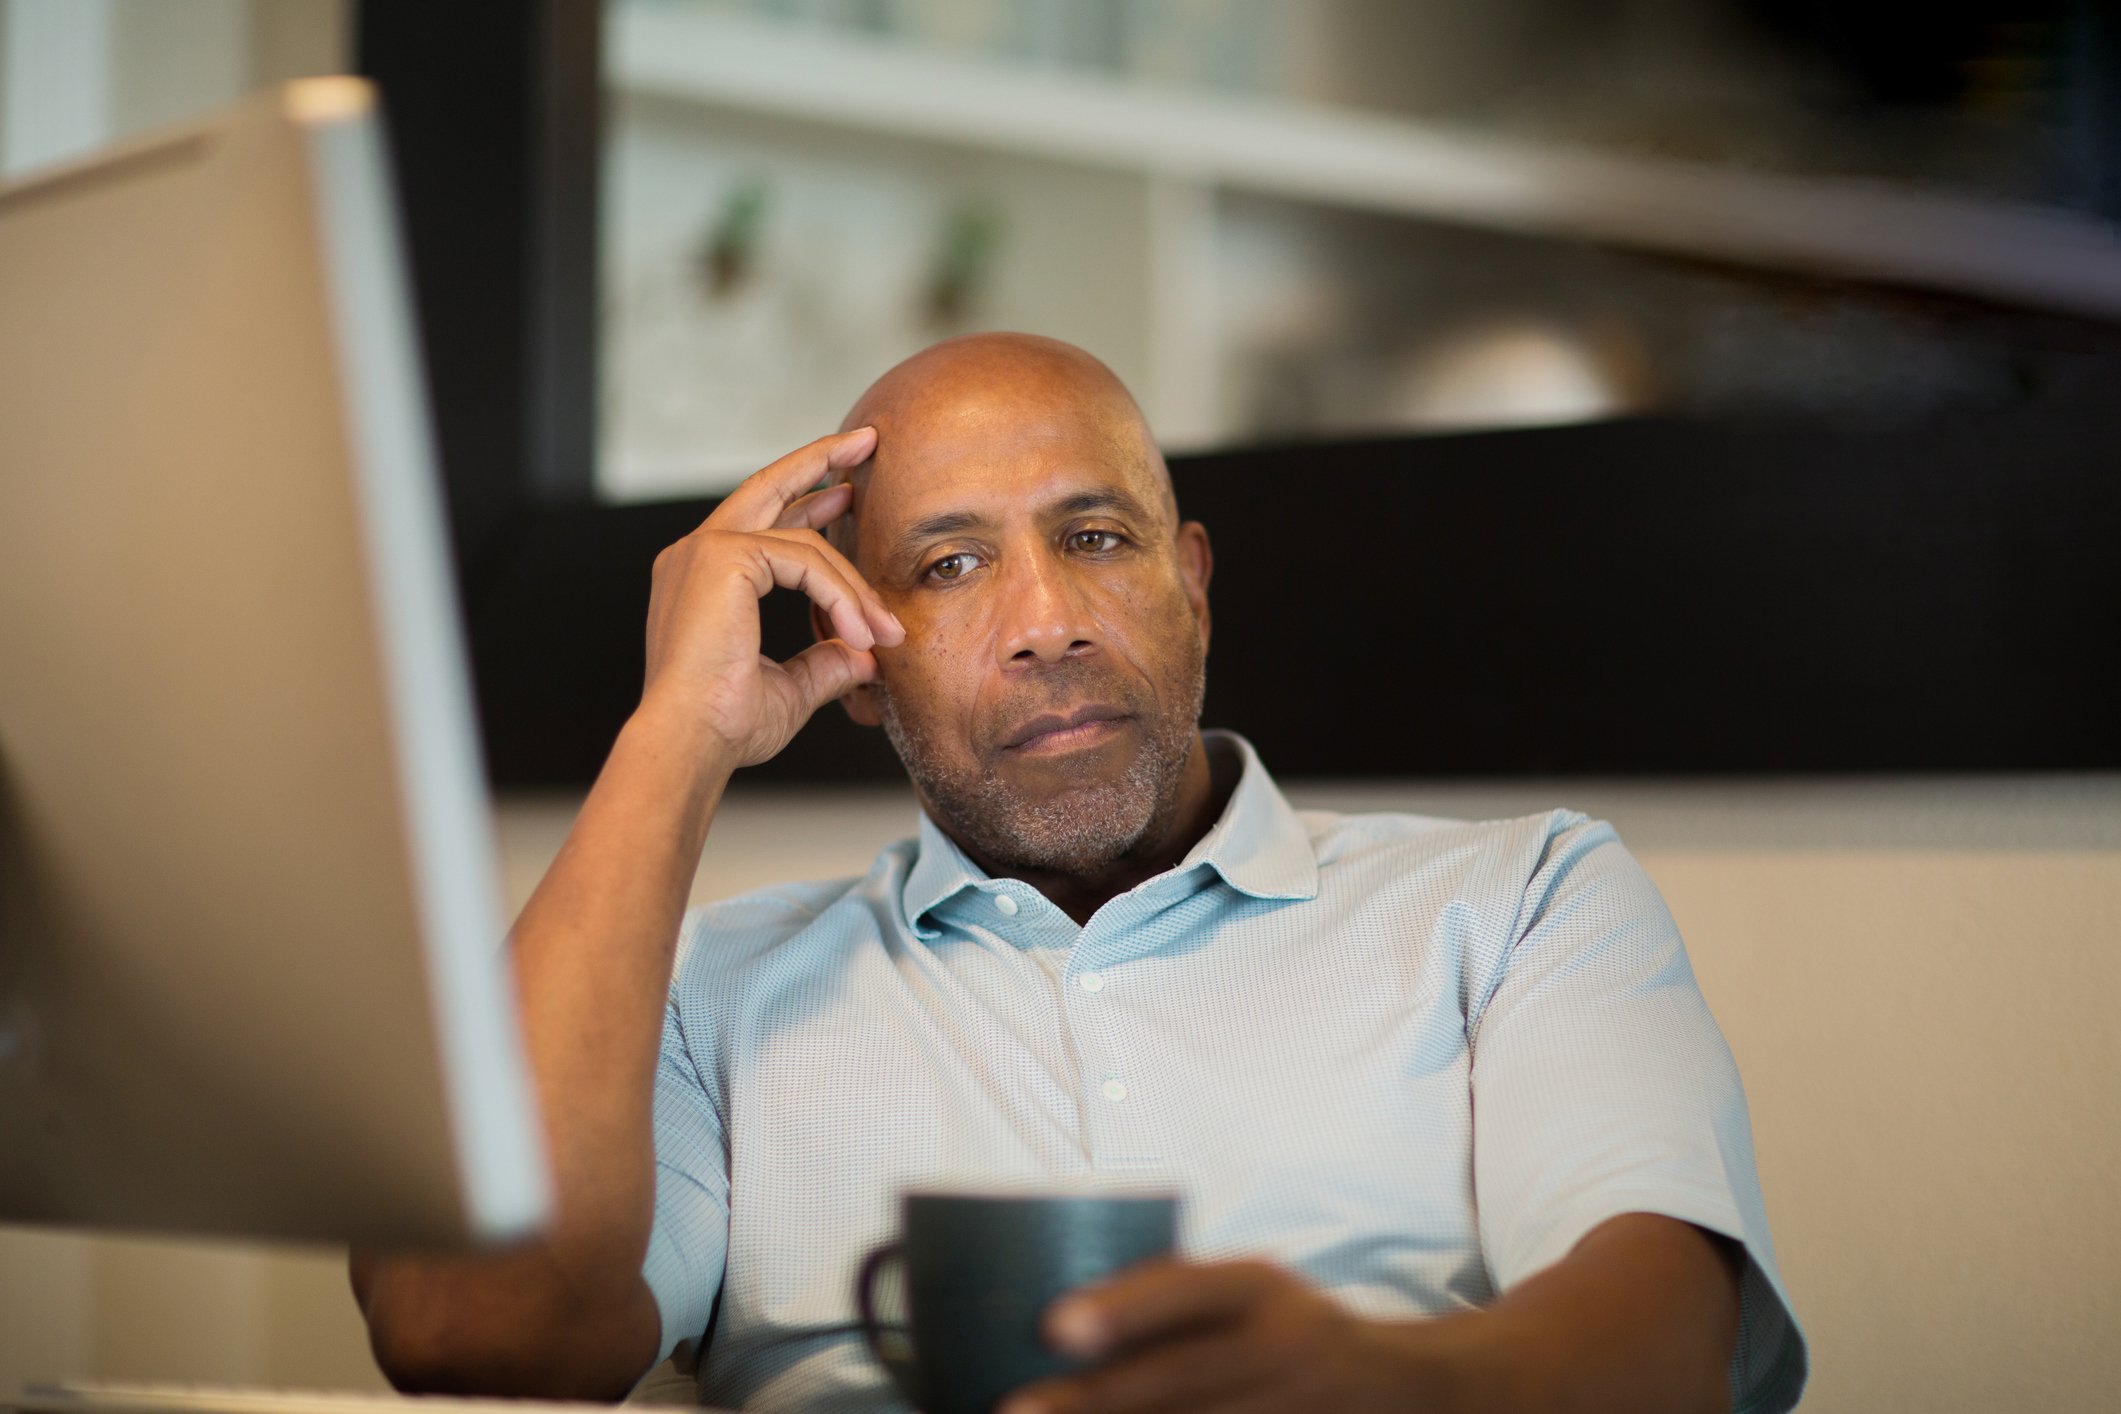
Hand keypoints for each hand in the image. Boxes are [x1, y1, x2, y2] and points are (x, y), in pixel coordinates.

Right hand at [637, 427, 902, 767]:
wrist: (688, 743)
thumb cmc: (723, 725)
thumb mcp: (788, 689)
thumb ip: (824, 663)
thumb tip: (866, 656)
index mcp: (701, 580)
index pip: (761, 524)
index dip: (809, 508)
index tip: (847, 498)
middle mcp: (694, 554)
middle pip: (767, 485)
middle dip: (821, 460)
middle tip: (867, 441)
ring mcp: (703, 551)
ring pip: (803, 541)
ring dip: (853, 584)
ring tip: (886, 626)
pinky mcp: (721, 558)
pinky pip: (804, 560)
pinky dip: (839, 595)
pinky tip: (860, 631)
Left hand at [999, 1259, 1435, 1413]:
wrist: (1397, 1390)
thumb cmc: (1291, 1329)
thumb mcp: (1249, 1289)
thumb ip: (1171, 1292)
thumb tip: (1066, 1312)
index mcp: (1260, 1288)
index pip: (1185, 1290)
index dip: (1121, 1309)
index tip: (1054, 1326)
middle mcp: (1282, 1347)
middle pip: (1179, 1377)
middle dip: (1094, 1400)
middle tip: (1018, 1408)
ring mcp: (1291, 1410)